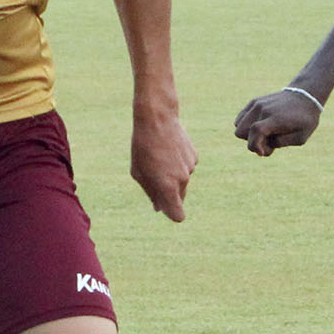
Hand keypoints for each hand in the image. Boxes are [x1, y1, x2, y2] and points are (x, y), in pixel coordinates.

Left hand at [132, 107, 196, 221]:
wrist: (158, 118)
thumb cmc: (142, 146)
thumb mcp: (138, 172)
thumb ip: (151, 192)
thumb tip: (159, 208)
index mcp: (168, 187)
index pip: (178, 215)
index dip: (172, 214)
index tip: (164, 207)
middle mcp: (182, 180)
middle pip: (179, 198)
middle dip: (169, 194)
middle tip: (153, 175)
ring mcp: (191, 168)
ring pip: (182, 181)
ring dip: (172, 176)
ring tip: (159, 157)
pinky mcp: (195, 156)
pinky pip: (186, 168)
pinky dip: (178, 164)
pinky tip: (169, 149)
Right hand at [234, 88, 323, 155]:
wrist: (305, 96)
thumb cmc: (305, 120)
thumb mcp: (300, 138)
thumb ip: (280, 143)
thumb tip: (263, 144)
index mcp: (276, 118)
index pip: (256, 130)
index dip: (254, 145)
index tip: (263, 152)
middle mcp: (263, 110)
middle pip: (241, 131)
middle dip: (252, 142)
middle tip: (268, 142)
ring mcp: (257, 104)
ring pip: (238, 126)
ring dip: (248, 134)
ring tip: (265, 134)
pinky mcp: (254, 102)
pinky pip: (240, 119)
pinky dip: (247, 126)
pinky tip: (261, 126)